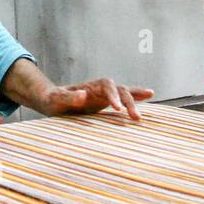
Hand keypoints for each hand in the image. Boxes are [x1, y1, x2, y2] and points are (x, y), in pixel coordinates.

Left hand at [39, 78, 153, 121]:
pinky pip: (123, 100)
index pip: (106, 85)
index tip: (117, 108)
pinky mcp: (105, 103)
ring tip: (151, 94)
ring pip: (124, 92)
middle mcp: (100, 88)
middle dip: (129, 101)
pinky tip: (148, 96)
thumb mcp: (56, 99)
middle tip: (136, 118)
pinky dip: (135, 98)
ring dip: (136, 97)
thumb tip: (83, 94)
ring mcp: (104, 95)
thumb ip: (68, 96)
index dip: (113, 95)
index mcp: (89, 86)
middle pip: (119, 89)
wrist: (51, 101)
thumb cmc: (52, 100)